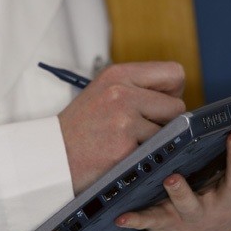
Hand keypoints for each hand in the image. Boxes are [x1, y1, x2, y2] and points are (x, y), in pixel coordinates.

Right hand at [58, 61, 185, 193]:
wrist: (53, 154)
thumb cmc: (82, 126)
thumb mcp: (105, 91)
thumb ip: (138, 87)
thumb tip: (178, 95)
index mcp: (118, 74)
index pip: (174, 73)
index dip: (173, 91)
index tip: (159, 104)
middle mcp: (121, 92)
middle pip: (177, 105)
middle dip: (165, 121)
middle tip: (141, 129)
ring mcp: (124, 120)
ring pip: (169, 132)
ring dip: (155, 141)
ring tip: (128, 142)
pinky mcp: (125, 147)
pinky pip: (155, 151)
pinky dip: (145, 157)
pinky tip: (124, 155)